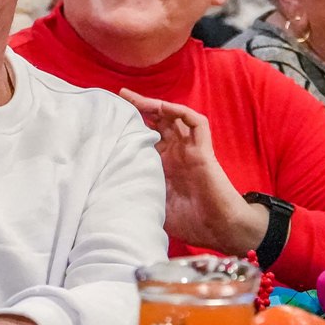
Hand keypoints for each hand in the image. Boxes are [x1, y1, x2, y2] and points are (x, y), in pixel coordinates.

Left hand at [118, 90, 265, 253]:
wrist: (218, 229)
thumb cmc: (190, 222)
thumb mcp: (153, 204)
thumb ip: (136, 192)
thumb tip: (107, 192)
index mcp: (164, 165)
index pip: (145, 138)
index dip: (130, 126)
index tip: (110, 119)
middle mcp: (177, 153)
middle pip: (158, 122)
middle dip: (140, 108)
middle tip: (121, 96)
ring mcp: (190, 150)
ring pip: (175, 117)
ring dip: (156, 105)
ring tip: (135, 98)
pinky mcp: (204, 150)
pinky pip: (197, 123)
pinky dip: (181, 112)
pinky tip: (163, 107)